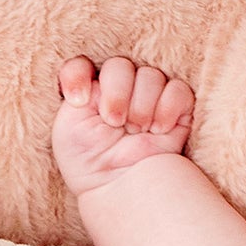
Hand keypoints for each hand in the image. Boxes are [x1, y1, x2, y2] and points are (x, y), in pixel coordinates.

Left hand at [52, 56, 194, 196]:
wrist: (119, 181)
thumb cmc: (87, 159)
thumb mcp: (68, 123)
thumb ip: (76, 87)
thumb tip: (94, 75)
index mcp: (90, 91)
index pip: (83, 64)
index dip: (79, 75)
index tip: (78, 100)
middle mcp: (120, 90)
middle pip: (120, 66)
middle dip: (116, 94)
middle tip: (114, 122)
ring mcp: (149, 97)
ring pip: (150, 76)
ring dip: (141, 107)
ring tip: (136, 131)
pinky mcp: (176, 108)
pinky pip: (178, 90)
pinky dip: (167, 109)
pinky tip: (158, 130)